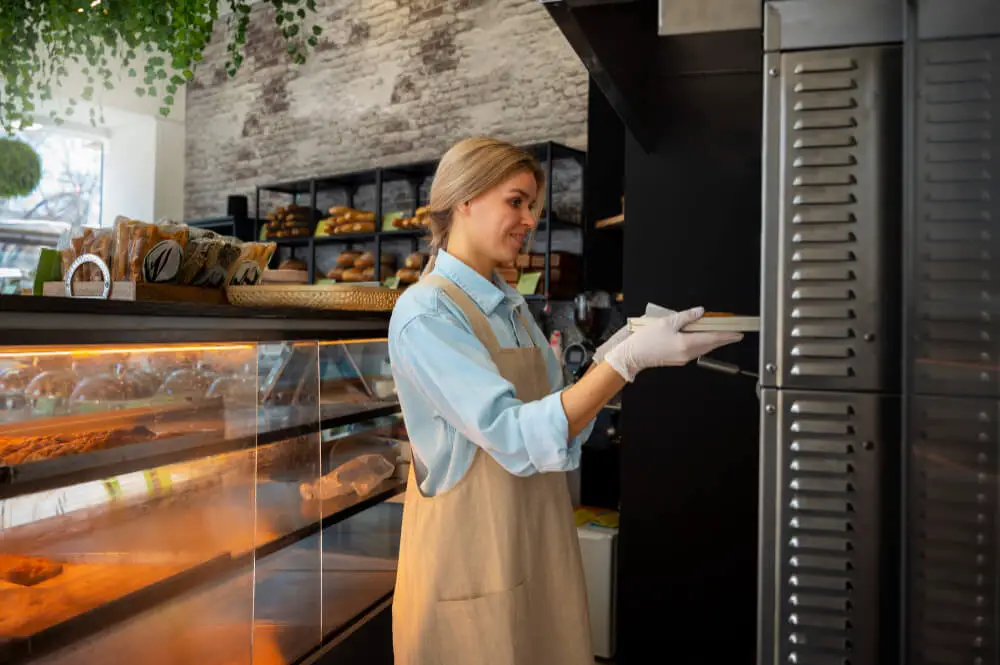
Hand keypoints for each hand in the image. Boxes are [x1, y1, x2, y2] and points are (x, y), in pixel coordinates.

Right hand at [604, 306, 742, 381]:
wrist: (634, 355)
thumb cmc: (646, 340)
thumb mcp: (666, 322)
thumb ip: (685, 316)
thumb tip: (699, 312)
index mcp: (686, 343)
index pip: (713, 338)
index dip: (727, 335)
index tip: (738, 333)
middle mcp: (687, 353)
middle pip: (711, 345)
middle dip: (723, 338)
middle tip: (734, 332)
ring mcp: (684, 358)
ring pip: (704, 348)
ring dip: (713, 341)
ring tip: (721, 333)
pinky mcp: (679, 359)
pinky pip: (696, 350)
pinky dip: (703, 343)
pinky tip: (703, 337)